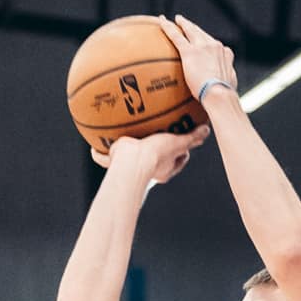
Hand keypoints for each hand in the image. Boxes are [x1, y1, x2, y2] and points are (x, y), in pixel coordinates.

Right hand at [93, 124, 208, 182]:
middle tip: (157, 134)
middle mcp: (148, 169)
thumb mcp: (177, 143)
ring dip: (127, 150)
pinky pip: (105, 158)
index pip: (179, 159)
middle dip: (155, 149)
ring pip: (129, 158)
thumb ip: (191, 138)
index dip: (184, 150)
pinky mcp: (116, 161)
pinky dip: (99, 154)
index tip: (184, 137)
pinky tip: (94, 145)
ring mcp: (132, 165)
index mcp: (164, 169)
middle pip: (155, 159)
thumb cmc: (155, 156)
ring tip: (125, 134)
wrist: (131, 162)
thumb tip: (206, 130)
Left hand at [158, 12, 236, 104]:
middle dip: (193, 27)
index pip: (214, 44)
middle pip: (201, 33)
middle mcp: (214, 46)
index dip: (206, 40)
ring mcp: (201, 47)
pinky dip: (168, 27)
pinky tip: (161, 21)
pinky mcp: (190, 52)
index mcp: (224, 53)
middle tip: (184, 23)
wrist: (219, 94)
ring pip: (190, 30)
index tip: (203, 40)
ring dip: (182, 23)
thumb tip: (224, 88)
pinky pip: (176, 36)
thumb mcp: (229, 86)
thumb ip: (225, 81)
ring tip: (176, 20)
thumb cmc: (224, 97)